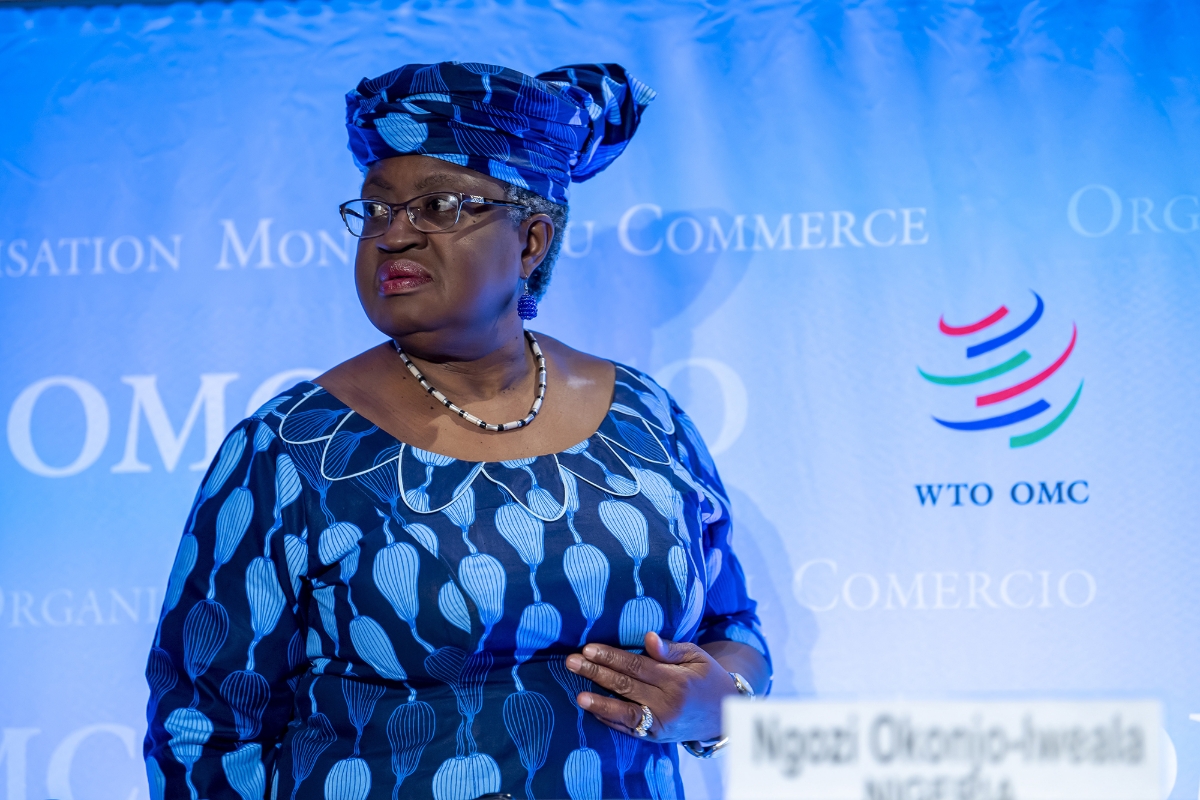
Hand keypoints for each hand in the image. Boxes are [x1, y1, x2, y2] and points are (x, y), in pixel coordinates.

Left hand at [565, 631, 737, 741]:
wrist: (723, 714)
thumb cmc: (706, 677)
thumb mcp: (696, 657)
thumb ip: (671, 649)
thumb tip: (648, 637)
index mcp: (676, 680)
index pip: (637, 666)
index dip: (611, 657)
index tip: (589, 648)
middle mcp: (667, 704)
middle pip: (625, 686)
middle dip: (596, 673)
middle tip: (571, 662)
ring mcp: (660, 724)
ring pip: (624, 713)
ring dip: (599, 703)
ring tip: (577, 696)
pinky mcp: (655, 737)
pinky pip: (629, 729)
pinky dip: (610, 720)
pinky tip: (592, 710)